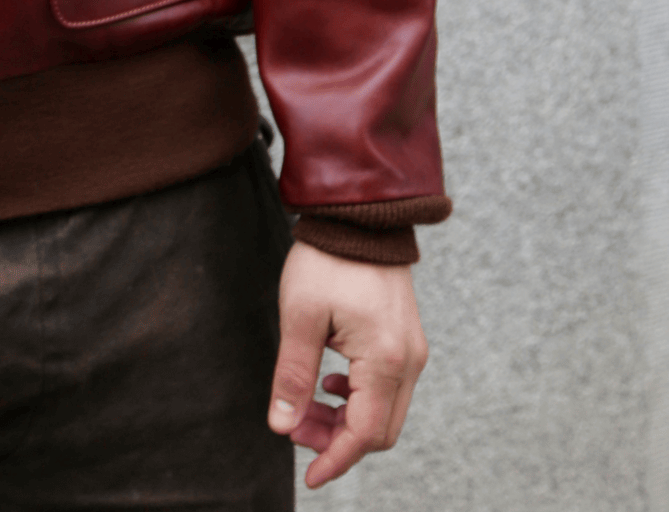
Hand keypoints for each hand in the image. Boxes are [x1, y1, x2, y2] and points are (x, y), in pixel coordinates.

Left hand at [267, 240, 427, 487]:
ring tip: (306, 405)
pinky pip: (388, 388)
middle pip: (379, 430)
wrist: (359, 215)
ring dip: (346, 419)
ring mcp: (412, 351)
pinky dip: (358, 398)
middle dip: (336, 440)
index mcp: (385, 361)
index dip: (334, 460)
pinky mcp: (406, 340)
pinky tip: (329, 380)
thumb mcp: (299, 316)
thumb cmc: (327, 260)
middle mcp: (409, 362)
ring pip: (385, 411)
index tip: (308, 477)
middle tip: (295, 428)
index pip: (364, 434)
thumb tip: (282, 426)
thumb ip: (293, 375)